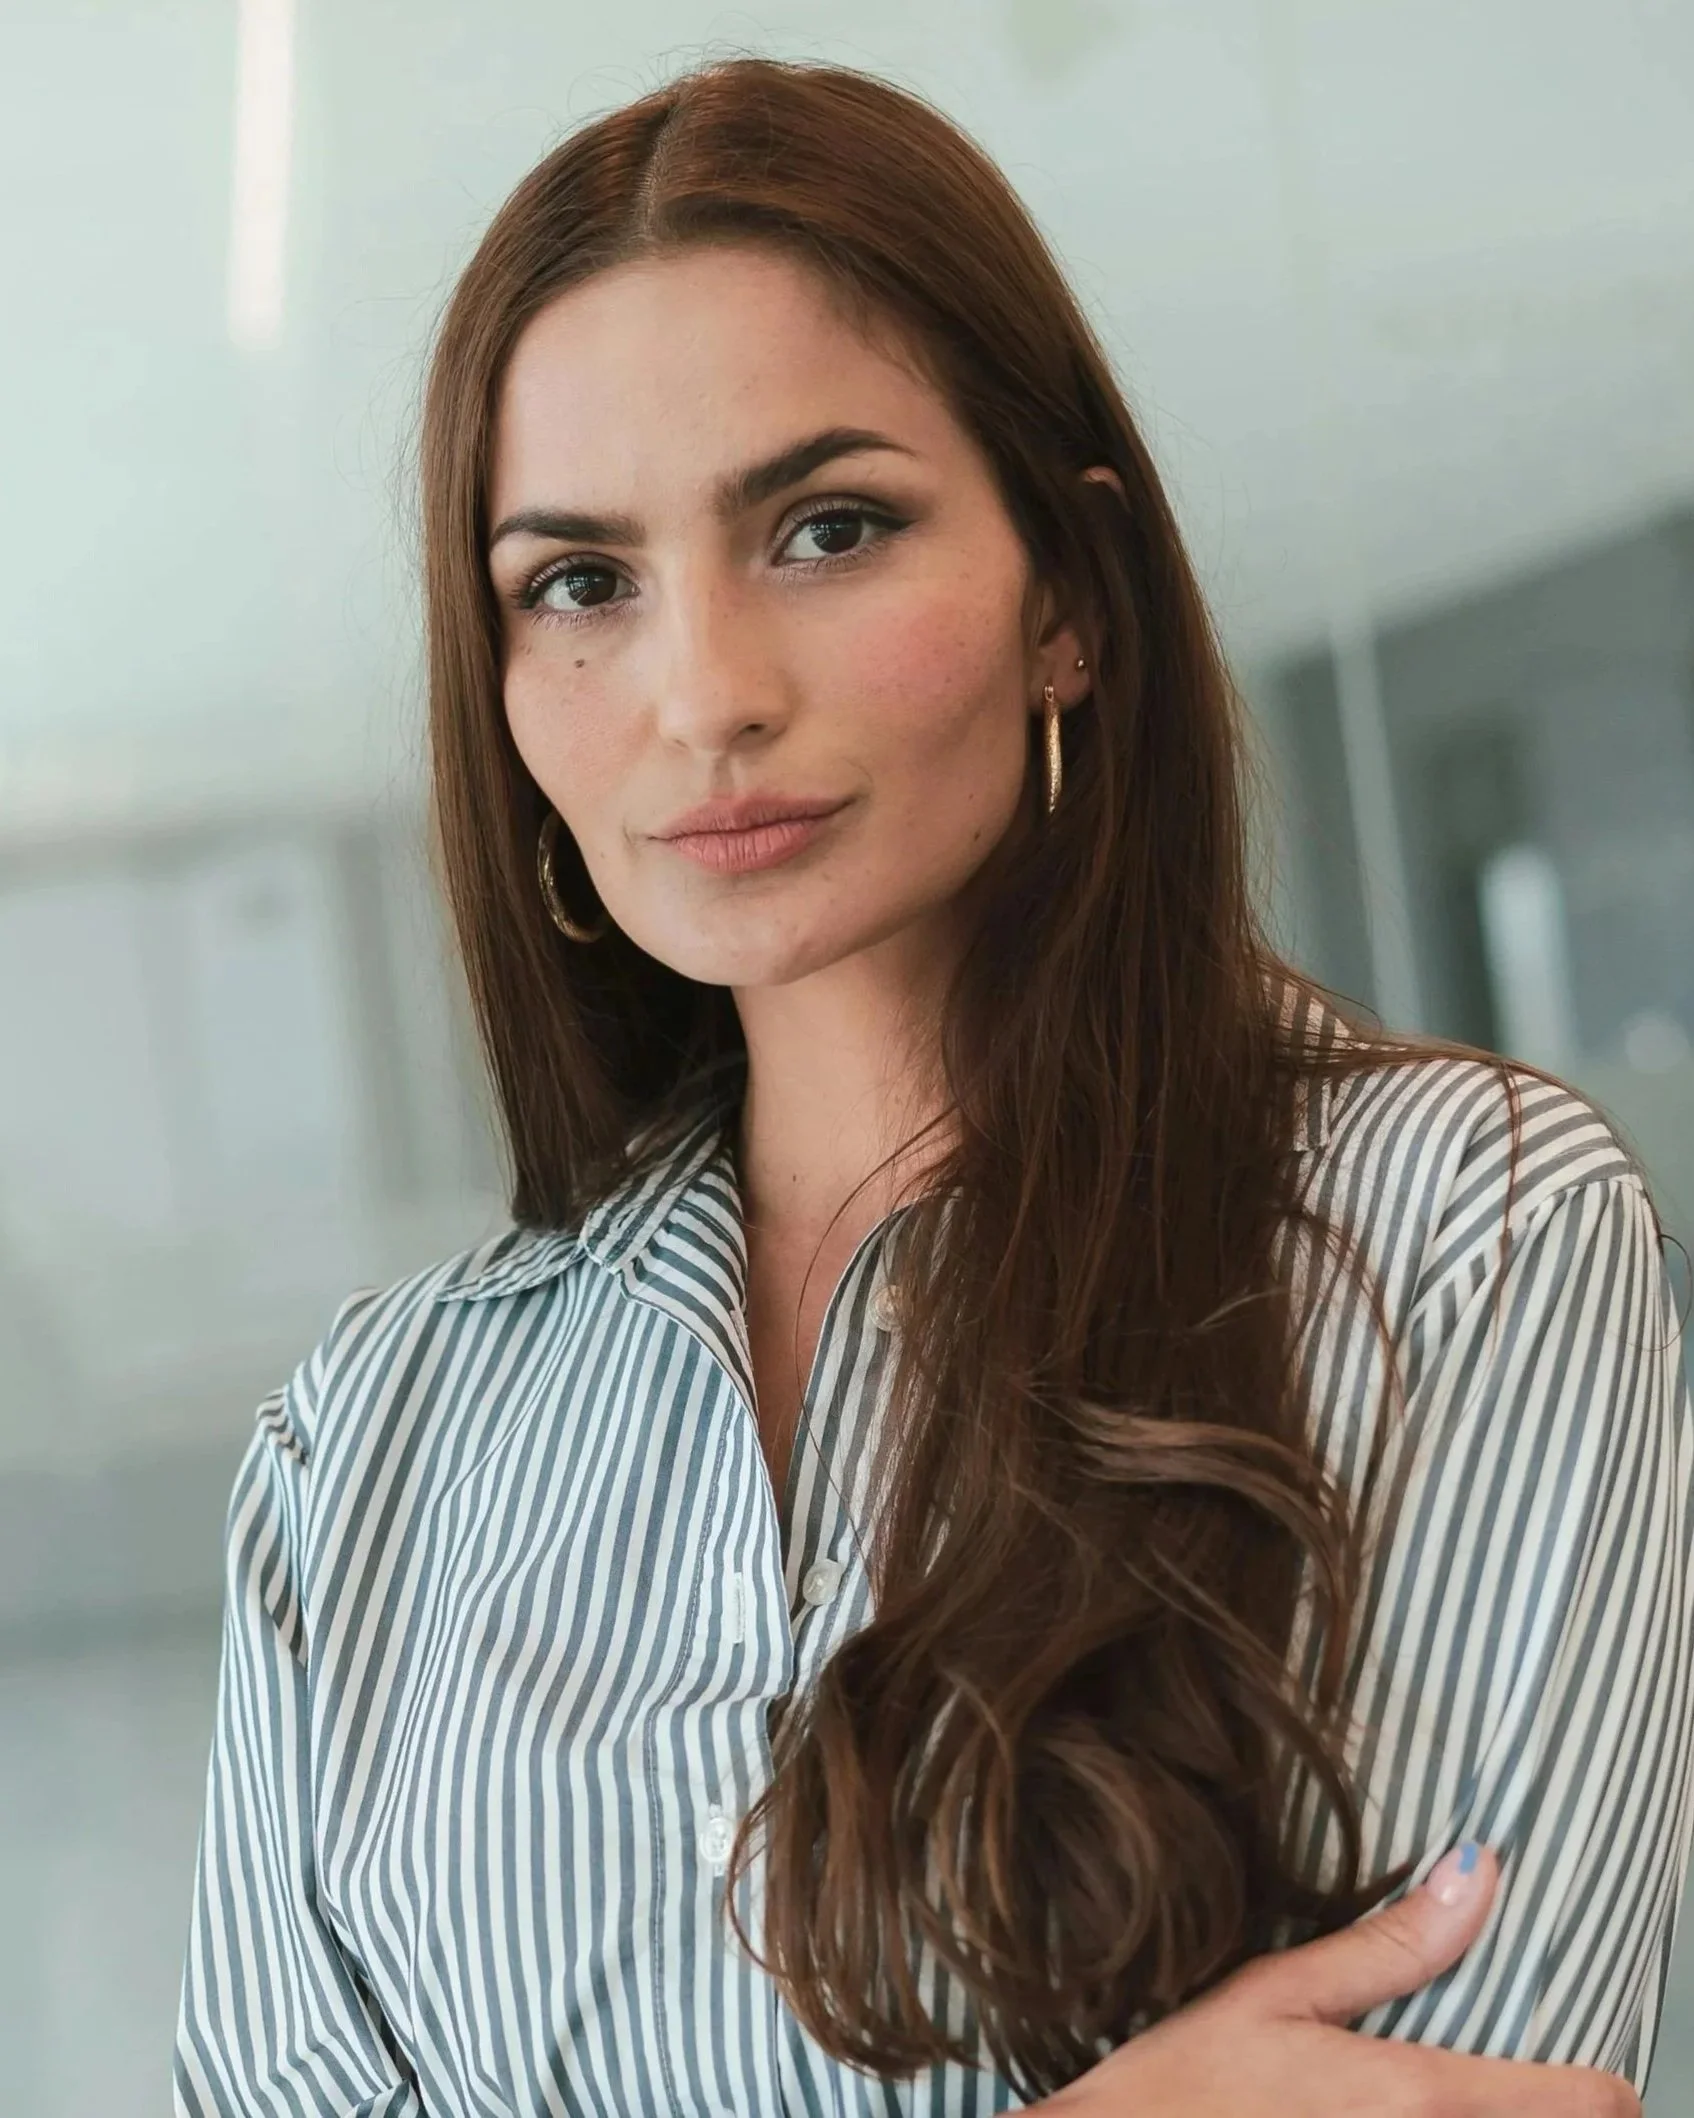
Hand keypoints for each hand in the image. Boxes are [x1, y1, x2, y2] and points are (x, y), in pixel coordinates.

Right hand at [1035, 1842, 1639, 2115]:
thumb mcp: (1277, 1992)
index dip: (1599, 2084)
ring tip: (1431, 2099)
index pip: (1581, 2105)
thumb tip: (1476, 1872)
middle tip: (1491, 2072)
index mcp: (1415, 2099)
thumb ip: (1390, 1946)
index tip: (1583, 2066)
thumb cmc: (1181, 2087)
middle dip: (1536, 2108)